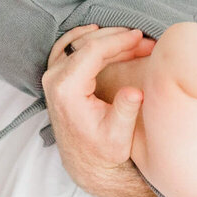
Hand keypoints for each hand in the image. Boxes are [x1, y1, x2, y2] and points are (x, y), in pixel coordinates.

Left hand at [42, 25, 154, 192]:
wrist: (86, 163)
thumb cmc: (104, 151)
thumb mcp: (118, 136)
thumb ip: (125, 111)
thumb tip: (135, 91)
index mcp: (66, 90)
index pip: (93, 51)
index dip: (119, 40)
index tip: (141, 37)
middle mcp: (53, 80)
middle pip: (86, 43)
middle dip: (118, 38)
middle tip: (145, 41)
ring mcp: (51, 77)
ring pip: (77, 42)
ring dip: (106, 38)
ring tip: (133, 40)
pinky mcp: (55, 77)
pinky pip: (67, 47)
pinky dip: (86, 38)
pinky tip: (101, 33)